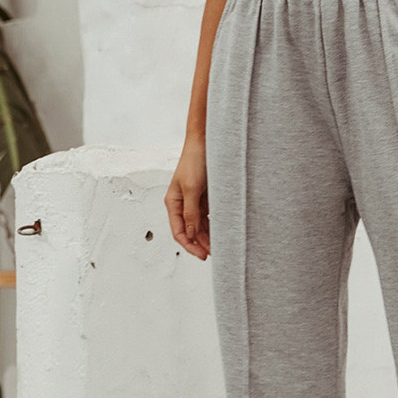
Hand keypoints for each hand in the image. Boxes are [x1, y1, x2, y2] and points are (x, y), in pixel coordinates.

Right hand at [166, 138, 210, 259]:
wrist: (207, 142)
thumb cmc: (195, 160)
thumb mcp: (192, 188)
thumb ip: (191, 212)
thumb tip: (191, 234)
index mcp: (173, 202)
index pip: (179, 232)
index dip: (190, 245)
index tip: (202, 255)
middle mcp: (183, 204)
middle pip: (191, 231)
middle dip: (202, 244)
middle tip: (216, 254)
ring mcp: (195, 201)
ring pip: (201, 226)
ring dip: (209, 236)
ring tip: (222, 246)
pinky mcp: (207, 197)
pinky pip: (210, 216)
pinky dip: (216, 225)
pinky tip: (224, 231)